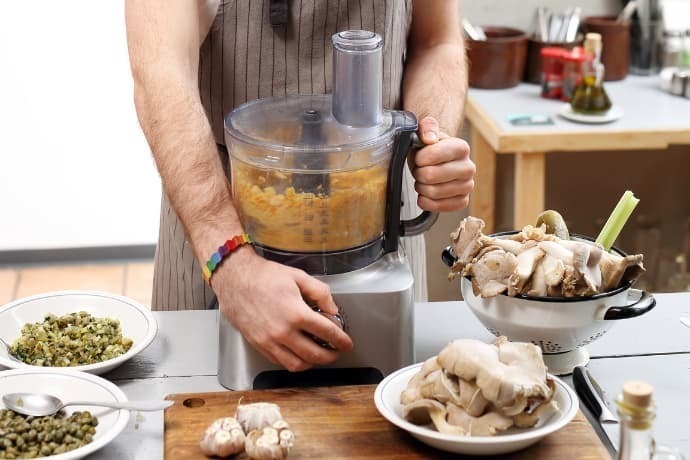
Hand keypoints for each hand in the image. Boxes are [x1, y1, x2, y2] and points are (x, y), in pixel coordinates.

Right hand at [213, 247, 353, 371]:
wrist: (235, 278)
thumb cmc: (264, 276)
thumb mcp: (298, 276)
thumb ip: (320, 293)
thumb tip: (332, 309)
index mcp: (296, 313)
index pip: (327, 333)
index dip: (341, 340)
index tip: (347, 343)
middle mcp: (283, 331)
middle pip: (314, 355)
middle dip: (330, 356)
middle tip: (336, 352)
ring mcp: (269, 341)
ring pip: (297, 364)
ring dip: (312, 363)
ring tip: (319, 356)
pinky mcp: (258, 345)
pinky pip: (280, 362)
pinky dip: (293, 362)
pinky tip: (299, 354)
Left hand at [410, 116, 475, 211]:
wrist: (437, 162)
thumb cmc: (430, 148)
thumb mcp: (425, 132)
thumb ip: (427, 127)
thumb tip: (429, 138)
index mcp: (461, 147)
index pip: (433, 156)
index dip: (419, 158)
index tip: (419, 157)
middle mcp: (468, 167)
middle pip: (431, 176)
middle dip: (419, 173)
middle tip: (420, 170)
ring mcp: (467, 186)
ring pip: (434, 193)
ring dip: (421, 188)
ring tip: (423, 180)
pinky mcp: (462, 201)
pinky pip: (441, 207)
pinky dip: (427, 202)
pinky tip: (425, 194)